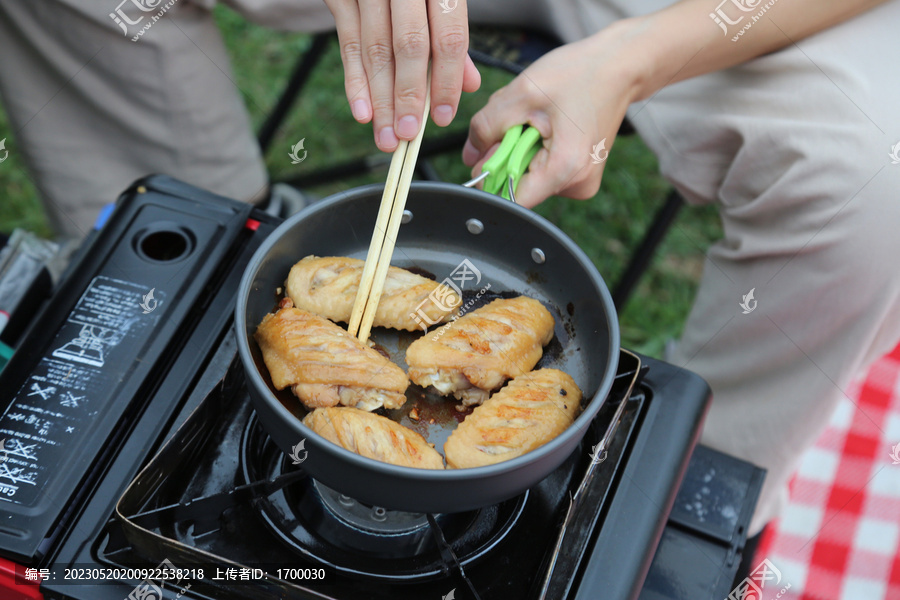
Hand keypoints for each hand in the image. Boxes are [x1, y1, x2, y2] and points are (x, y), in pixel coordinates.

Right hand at [323, 0, 481, 151]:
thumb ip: (451, 33)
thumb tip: (468, 84)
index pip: (448, 38)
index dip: (446, 81)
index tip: (443, 117)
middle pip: (408, 47)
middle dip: (409, 98)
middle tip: (408, 136)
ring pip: (375, 50)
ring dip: (380, 100)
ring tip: (387, 137)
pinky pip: (347, 42)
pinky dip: (354, 81)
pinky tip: (363, 111)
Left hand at [462, 23, 644, 206]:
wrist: (619, 66)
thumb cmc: (579, 73)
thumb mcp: (521, 93)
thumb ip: (487, 128)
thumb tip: (470, 159)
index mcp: (565, 168)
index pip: (511, 199)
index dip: (490, 178)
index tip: (488, 151)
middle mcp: (577, 184)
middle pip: (518, 187)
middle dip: (506, 154)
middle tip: (519, 121)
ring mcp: (581, 183)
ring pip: (528, 177)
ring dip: (519, 149)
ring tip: (537, 119)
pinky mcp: (579, 176)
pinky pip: (542, 171)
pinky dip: (533, 149)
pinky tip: (545, 126)